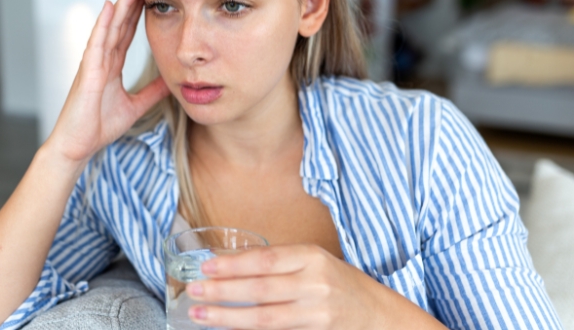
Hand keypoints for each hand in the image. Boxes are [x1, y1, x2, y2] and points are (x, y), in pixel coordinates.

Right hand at [46, 0, 169, 163]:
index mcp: (111, 66)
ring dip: (122, 4)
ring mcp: (93, 63)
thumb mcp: (134, 106)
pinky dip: (104, 24)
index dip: (138, 11)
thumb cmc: (97, 127)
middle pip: (119, 23)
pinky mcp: (88, 72)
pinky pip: (97, 43)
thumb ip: (150, 92)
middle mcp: (101, 59)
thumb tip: (170, 81)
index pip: (127, 32)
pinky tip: (111, 7)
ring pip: (110, 27)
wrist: (77, 146)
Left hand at [183, 245, 392, 329]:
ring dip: (228, 317)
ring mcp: (318, 312)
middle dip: (222, 291)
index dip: (233, 264)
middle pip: (260, 289)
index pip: (265, 259)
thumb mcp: (315, 262)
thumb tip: (231, 263)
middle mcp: (316, 283)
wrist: (381, 316)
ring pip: (265, 318)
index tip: (205, 267)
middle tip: (193, 291)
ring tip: (201, 315)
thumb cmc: (341, 285)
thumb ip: (279, 263)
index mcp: (312, 257)